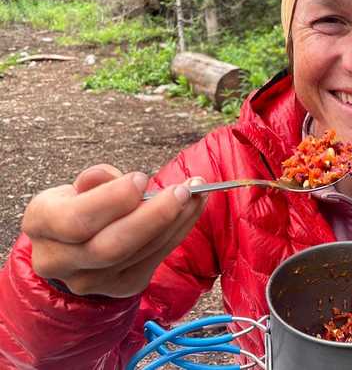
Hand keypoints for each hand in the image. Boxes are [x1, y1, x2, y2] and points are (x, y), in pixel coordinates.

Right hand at [22, 164, 207, 297]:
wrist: (74, 252)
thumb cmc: (79, 208)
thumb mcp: (75, 188)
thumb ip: (93, 180)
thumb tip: (113, 176)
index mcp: (42, 224)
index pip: (75, 220)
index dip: (112, 200)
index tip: (141, 178)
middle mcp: (61, 260)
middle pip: (112, 246)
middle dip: (154, 216)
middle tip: (183, 189)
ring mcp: (93, 281)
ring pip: (141, 253)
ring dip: (176, 220)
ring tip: (198, 192)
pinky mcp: (124, 286)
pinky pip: (158, 257)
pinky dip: (180, 230)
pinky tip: (194, 207)